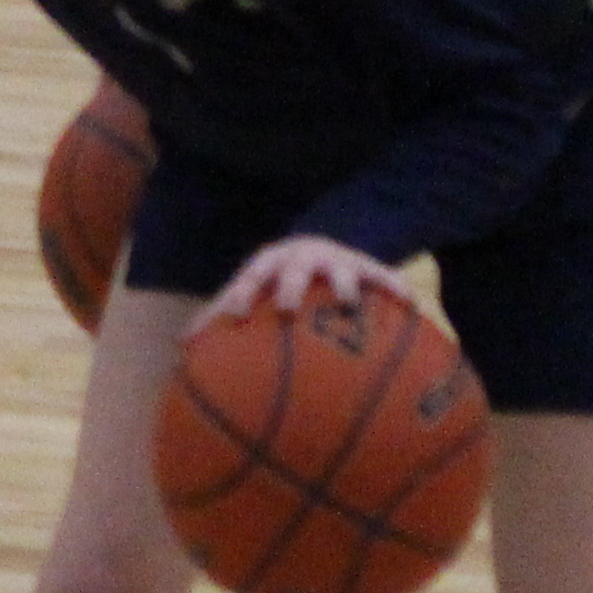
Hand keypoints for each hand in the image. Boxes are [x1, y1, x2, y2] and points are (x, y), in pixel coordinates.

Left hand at [206, 236, 397, 322]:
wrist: (320, 244)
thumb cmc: (275, 281)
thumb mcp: (250, 290)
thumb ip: (219, 316)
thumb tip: (181, 348)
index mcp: (268, 265)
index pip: (250, 278)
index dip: (243, 294)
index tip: (237, 316)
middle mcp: (301, 259)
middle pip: (294, 270)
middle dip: (290, 287)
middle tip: (287, 310)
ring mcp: (336, 261)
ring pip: (342, 271)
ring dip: (344, 287)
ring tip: (349, 307)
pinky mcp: (366, 267)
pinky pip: (385, 277)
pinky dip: (395, 288)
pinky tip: (410, 305)